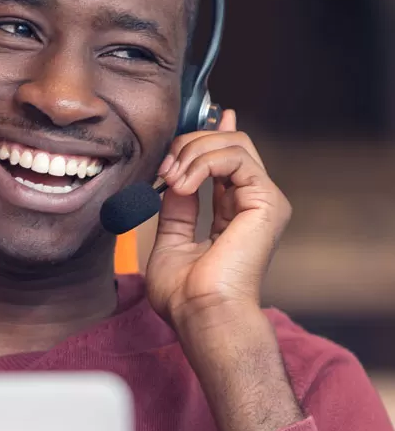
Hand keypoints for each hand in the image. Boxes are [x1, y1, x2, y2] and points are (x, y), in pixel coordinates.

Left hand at [145, 110, 291, 327]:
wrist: (201, 314)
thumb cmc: (185, 294)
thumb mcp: (170, 239)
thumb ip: (176, 208)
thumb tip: (172, 178)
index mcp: (234, 212)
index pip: (229, 158)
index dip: (213, 134)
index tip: (205, 116)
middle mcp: (252, 203)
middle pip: (229, 143)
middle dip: (190, 143)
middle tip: (164, 168)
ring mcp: (263, 201)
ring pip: (233, 142)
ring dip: (192, 151)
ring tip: (170, 179)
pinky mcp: (267, 201)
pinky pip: (235, 156)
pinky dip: (201, 162)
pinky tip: (181, 184)